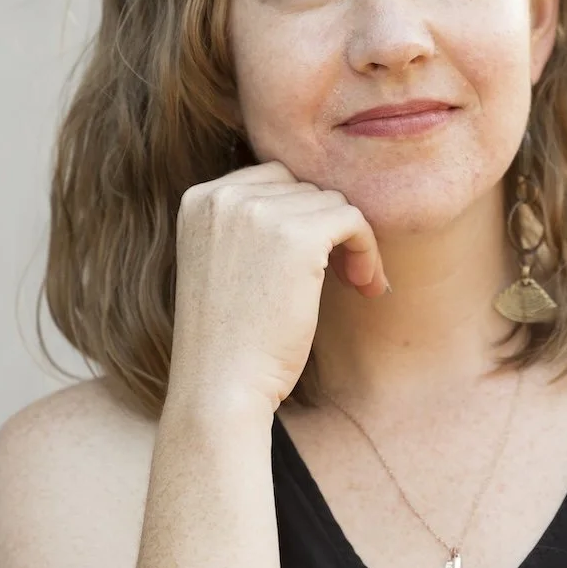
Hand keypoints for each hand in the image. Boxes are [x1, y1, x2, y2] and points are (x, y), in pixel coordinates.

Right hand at [167, 159, 389, 412]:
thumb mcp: (222, 264)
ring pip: (331, 203)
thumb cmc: (228, 340)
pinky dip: (367, 250)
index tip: (315, 259)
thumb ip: (250, 226)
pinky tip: (365, 285)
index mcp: (199, 199)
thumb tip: (317, 200)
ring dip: (350, 243)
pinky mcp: (298, 236)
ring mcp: (259, 212)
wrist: (220, 386)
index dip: (301, 217)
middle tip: (341, 276)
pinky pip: (353, 220)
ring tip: (354, 285)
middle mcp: (225, 196)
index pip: (271, 180)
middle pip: (303, 188)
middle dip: (327, 228)